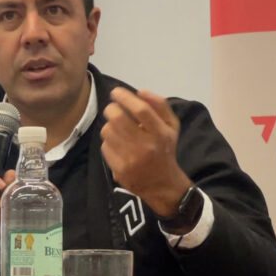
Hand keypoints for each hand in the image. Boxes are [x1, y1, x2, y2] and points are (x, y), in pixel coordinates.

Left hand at [101, 87, 192, 218]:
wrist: (162, 184)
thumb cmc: (165, 149)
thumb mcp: (171, 126)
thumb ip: (159, 105)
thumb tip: (141, 91)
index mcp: (161, 133)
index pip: (141, 110)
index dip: (125, 97)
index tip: (116, 92)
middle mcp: (146, 146)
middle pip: (119, 118)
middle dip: (111, 109)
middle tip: (113, 108)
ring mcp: (131, 159)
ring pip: (108, 131)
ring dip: (109, 125)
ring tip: (117, 128)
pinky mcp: (119, 169)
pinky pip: (105, 146)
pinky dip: (108, 141)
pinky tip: (118, 144)